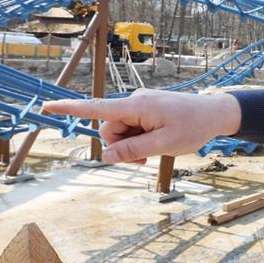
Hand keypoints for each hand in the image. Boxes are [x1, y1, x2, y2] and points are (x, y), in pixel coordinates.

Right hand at [42, 89, 241, 163]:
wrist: (216, 113)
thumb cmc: (194, 127)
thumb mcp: (164, 144)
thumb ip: (133, 150)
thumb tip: (106, 155)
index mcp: (136, 106)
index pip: (97, 107)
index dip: (71, 109)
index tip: (47, 108)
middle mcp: (134, 102)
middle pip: (109, 129)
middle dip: (119, 147)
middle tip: (142, 160)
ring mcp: (140, 106)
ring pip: (120, 132)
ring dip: (130, 146)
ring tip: (152, 152)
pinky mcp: (146, 111)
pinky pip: (132, 129)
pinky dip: (138, 140)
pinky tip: (154, 145)